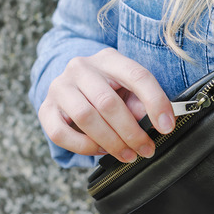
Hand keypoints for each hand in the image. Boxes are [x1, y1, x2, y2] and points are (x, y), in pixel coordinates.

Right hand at [38, 48, 174, 162]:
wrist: (72, 86)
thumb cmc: (108, 89)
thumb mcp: (128, 89)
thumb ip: (140, 103)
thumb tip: (153, 123)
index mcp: (109, 58)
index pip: (137, 76)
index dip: (155, 102)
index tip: (167, 126)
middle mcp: (81, 68)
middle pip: (108, 102)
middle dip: (131, 132)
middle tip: (145, 149)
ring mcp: (60, 87)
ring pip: (86, 118)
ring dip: (111, 142)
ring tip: (127, 155)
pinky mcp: (46, 108)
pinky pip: (61, 133)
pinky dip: (84, 147)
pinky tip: (100, 150)